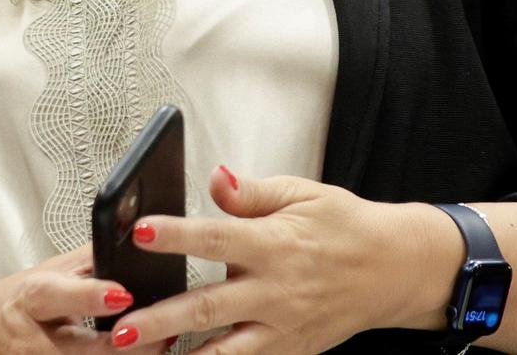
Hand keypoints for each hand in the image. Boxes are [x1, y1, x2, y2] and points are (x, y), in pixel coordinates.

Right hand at [0, 245, 168, 354]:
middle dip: (120, 342)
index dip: (88, 295)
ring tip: (163, 346)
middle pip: (79, 346)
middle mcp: (33, 340)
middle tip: (161, 332)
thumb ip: (81, 264)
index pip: (54, 295)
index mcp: (28, 300)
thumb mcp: (40, 276)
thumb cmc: (6, 309)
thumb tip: (122, 237)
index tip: (122, 292)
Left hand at [107, 168, 443, 352]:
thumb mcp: (303, 194)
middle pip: (208, 306)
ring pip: (224, 349)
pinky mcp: (289, 349)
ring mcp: (282, 326)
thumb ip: (253, 193)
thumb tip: (216, 178)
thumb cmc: (345, 227)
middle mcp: (275, 290)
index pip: (215, 237)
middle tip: (121, 325)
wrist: (395, 269)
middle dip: (161, 318)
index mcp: (274, 244)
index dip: (176, 236)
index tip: (139, 232)